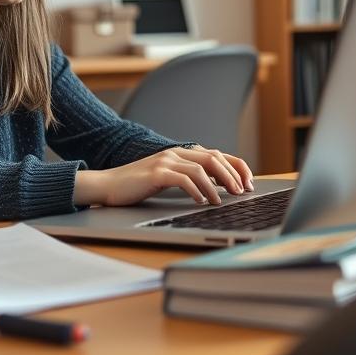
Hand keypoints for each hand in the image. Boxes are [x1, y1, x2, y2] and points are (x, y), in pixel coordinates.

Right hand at [74, 147, 255, 206]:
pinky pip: (184, 178)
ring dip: (218, 185)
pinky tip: (202, 201)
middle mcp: (175, 153)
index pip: (217, 154)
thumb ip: (188, 177)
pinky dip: (197, 190)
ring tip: (225, 200)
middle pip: (214, 157)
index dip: (236, 166)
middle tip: (243, 192)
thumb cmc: (137, 185)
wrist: (107, 185)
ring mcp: (166, 160)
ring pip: (202, 168)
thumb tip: (216, 188)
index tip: (248, 182)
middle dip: (233, 175)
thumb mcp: (167, 178)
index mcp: (180, 153)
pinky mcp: (156, 172)